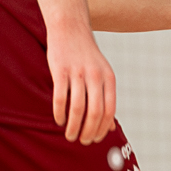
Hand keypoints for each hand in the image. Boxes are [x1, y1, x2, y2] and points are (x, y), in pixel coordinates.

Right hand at [47, 18, 116, 143]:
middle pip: (94, 113)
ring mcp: (78, 73)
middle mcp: (96, 76)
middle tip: (82, 142)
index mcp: (109, 78)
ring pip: (77, 108)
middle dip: (89, 132)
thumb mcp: (103, 74)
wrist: (71, 28)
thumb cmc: (87, 56)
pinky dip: (59, 113)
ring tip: (69, 136)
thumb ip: (107, 99)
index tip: (96, 140)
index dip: (102, 128)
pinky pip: (60, 98)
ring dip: (73, 127)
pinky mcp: (60, 71)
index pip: (109, 110)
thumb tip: (111, 127)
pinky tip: (58, 120)